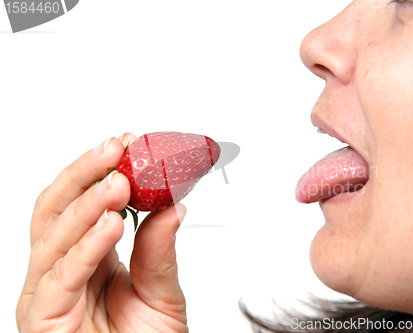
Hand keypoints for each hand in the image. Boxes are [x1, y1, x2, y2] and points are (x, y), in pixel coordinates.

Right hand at [16, 133, 188, 332]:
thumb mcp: (161, 293)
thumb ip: (160, 250)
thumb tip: (174, 205)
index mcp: (89, 256)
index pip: (83, 201)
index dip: (101, 169)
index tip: (129, 144)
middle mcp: (63, 268)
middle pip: (57, 207)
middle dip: (85, 172)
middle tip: (117, 147)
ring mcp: (48, 291)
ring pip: (53, 234)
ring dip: (86, 202)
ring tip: (120, 181)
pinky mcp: (43, 317)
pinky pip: (61, 275)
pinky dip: (86, 245)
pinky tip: (110, 223)